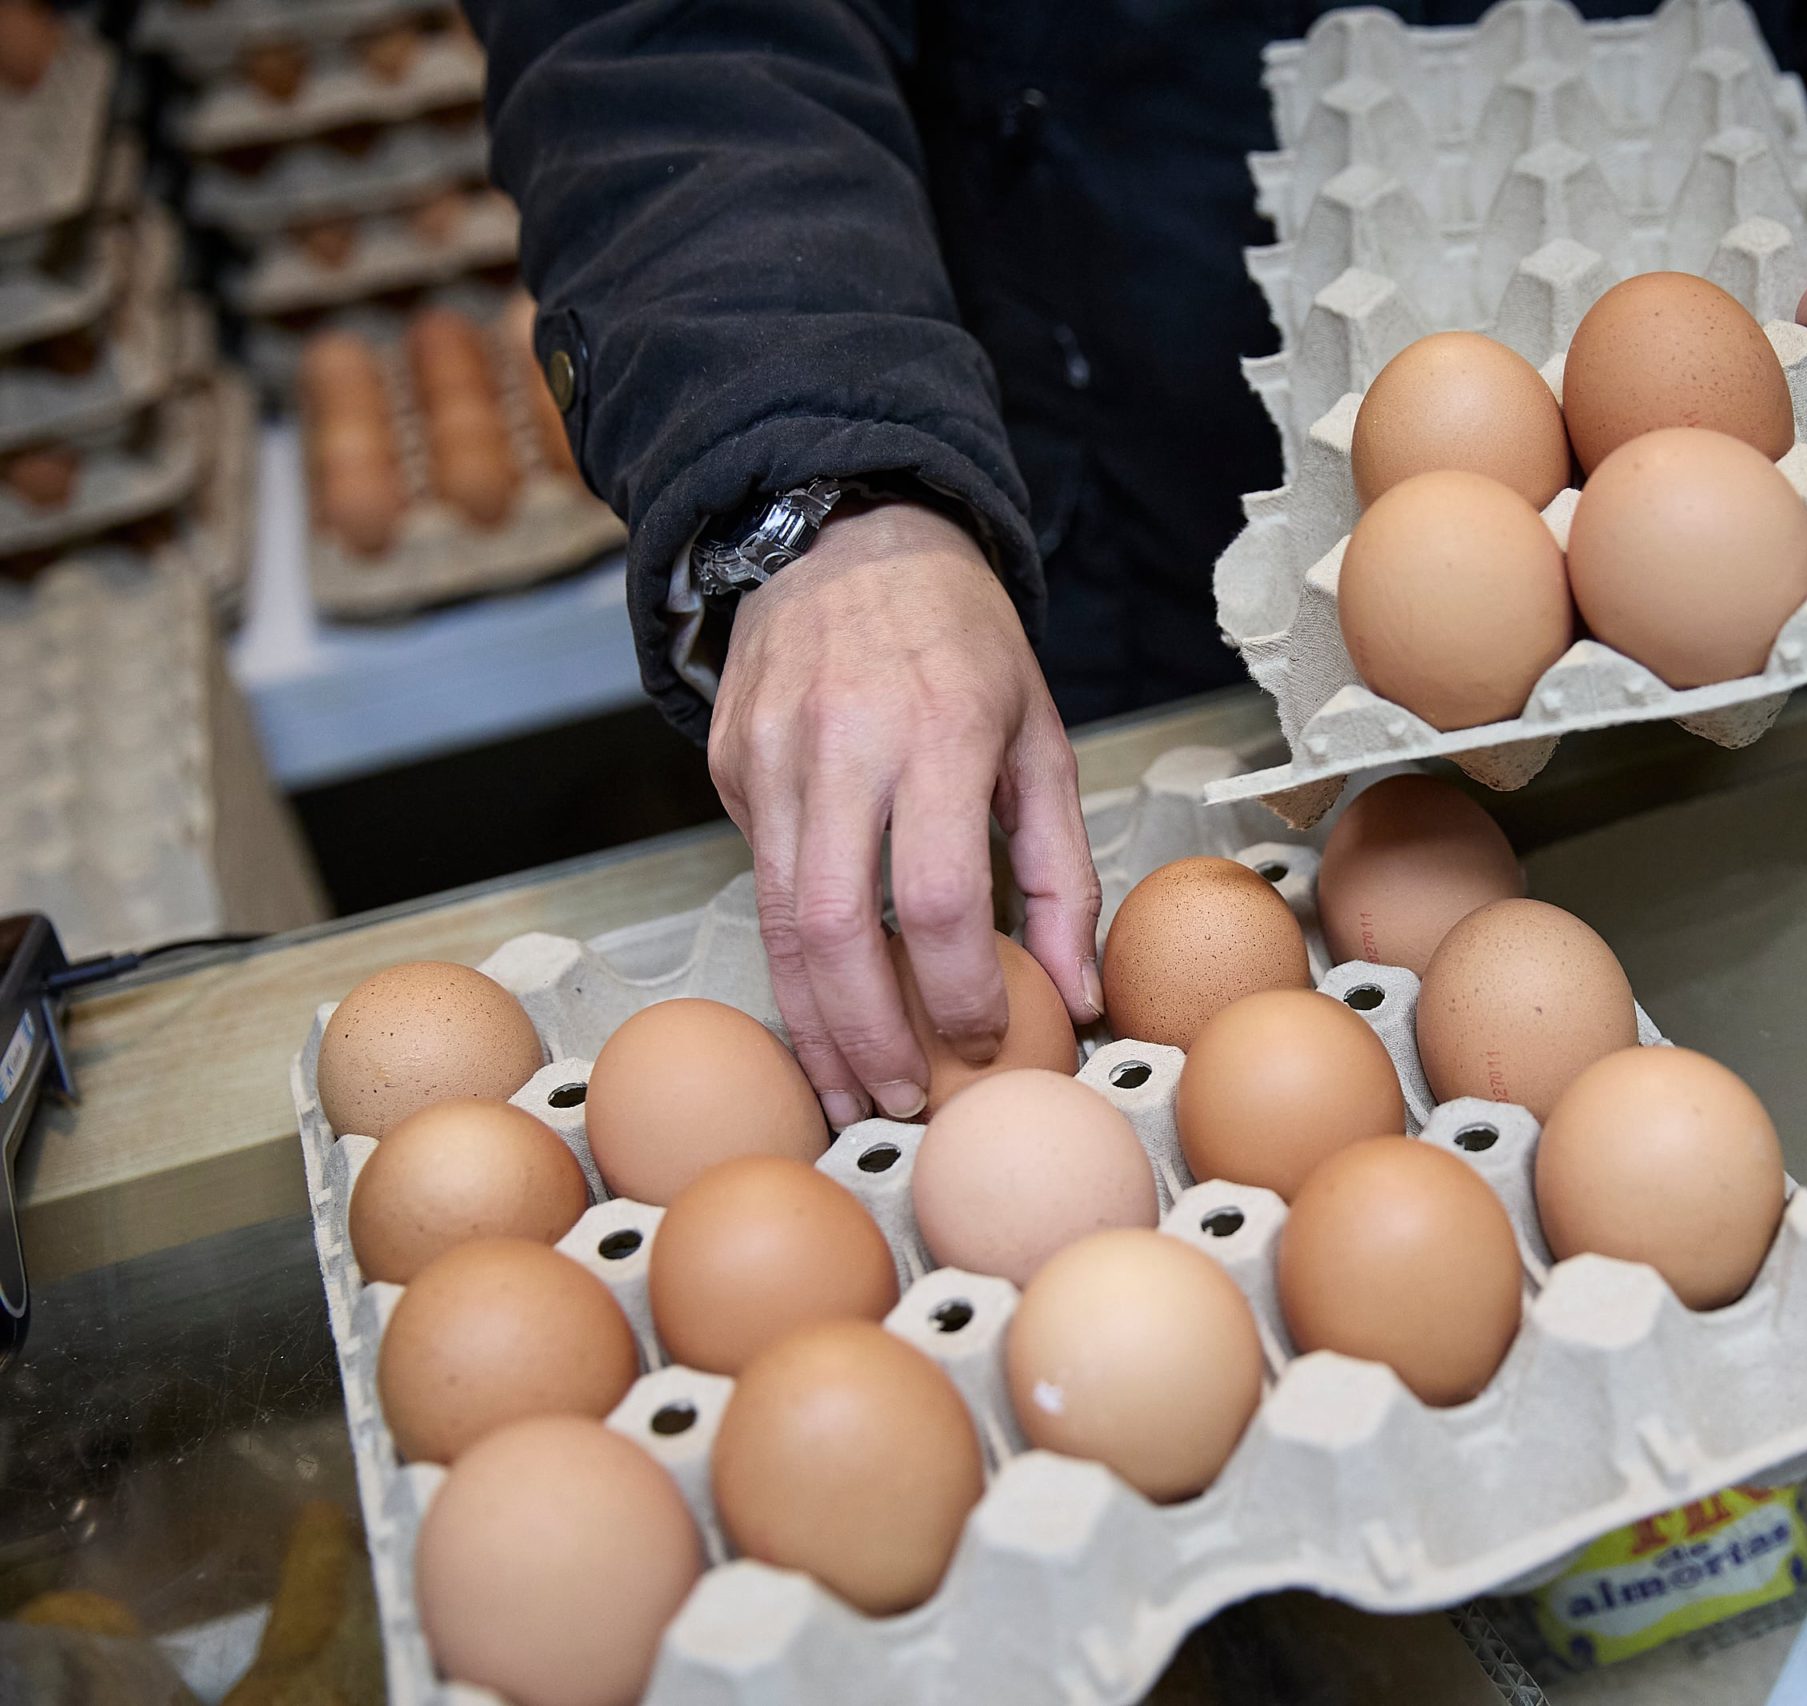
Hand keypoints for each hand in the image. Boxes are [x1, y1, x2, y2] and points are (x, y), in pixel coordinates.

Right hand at [707, 500, 1102, 1126]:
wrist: (846, 532)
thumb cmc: (961, 640)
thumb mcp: (1040, 736)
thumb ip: (1061, 870)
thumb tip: (1075, 994)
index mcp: (937, 734)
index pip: (937, 897)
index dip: (957, 991)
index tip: (983, 1043)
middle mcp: (842, 745)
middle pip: (834, 929)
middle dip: (863, 1039)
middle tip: (896, 1105)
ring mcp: (769, 755)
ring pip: (775, 922)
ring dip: (811, 1023)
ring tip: (848, 1090)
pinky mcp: (726, 763)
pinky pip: (757, 877)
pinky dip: (789, 952)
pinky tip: (822, 994)